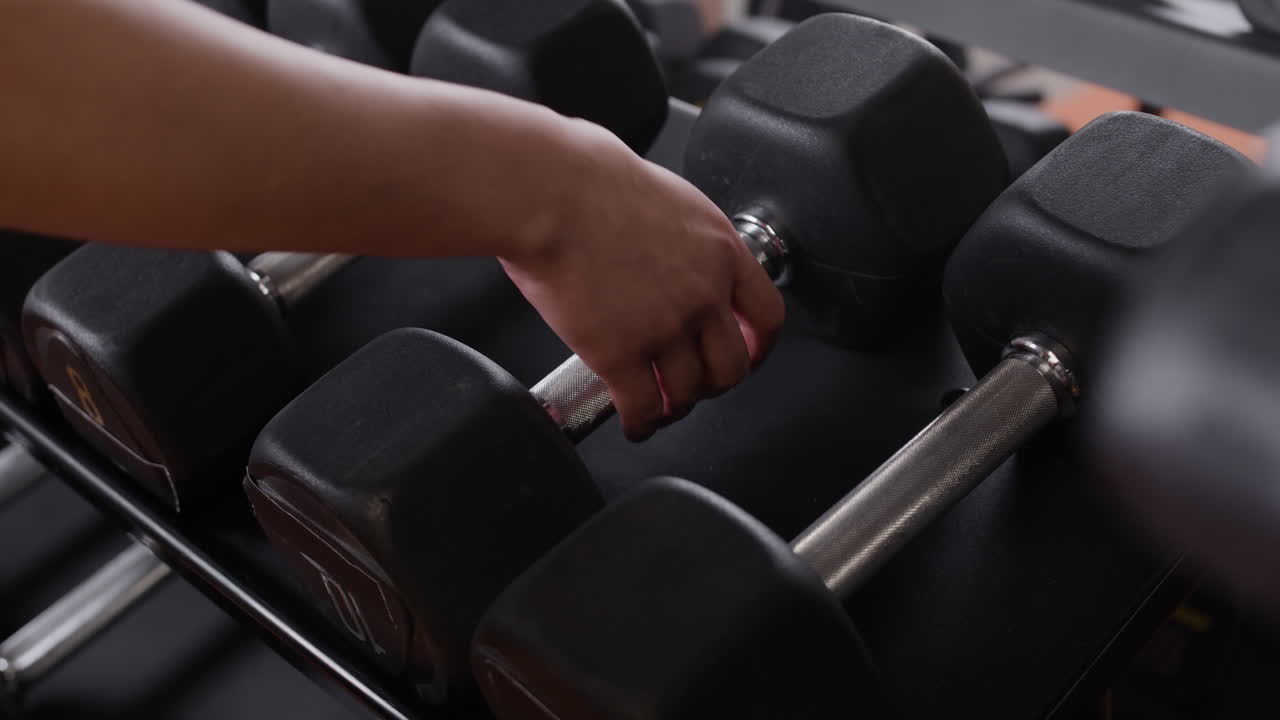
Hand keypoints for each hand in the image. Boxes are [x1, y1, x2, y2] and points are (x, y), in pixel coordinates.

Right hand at [501, 121, 783, 440]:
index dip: (760, 346)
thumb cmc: (585, 177)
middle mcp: (702, 293)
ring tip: (660, 407)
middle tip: (698, 385)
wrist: (547, 191)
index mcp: (719, 250)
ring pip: (688, 393)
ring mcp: (664, 327)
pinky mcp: (620, 354)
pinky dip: (641, 423)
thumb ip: (681, 235)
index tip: (748, 353)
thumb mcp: (663, 194)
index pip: (767, 314)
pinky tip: (634, 422)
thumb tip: (669, 248)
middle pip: (732, 366)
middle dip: (715, 384)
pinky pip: (643, 406)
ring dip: (675, 407)